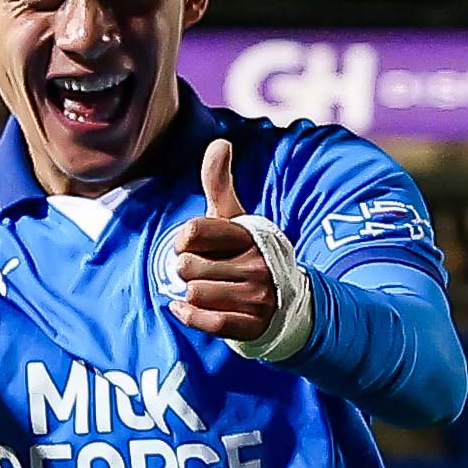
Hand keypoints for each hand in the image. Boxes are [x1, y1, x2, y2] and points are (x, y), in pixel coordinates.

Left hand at [165, 135, 288, 345]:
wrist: (284, 301)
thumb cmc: (247, 253)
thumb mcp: (235, 218)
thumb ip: (220, 182)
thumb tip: (220, 142)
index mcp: (248, 234)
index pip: (194, 230)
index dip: (182, 240)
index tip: (190, 244)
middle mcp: (256, 264)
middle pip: (187, 266)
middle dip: (187, 270)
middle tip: (204, 271)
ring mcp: (256, 296)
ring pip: (195, 293)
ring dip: (192, 295)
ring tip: (209, 290)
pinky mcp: (252, 324)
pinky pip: (208, 322)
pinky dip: (189, 315)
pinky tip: (184, 308)